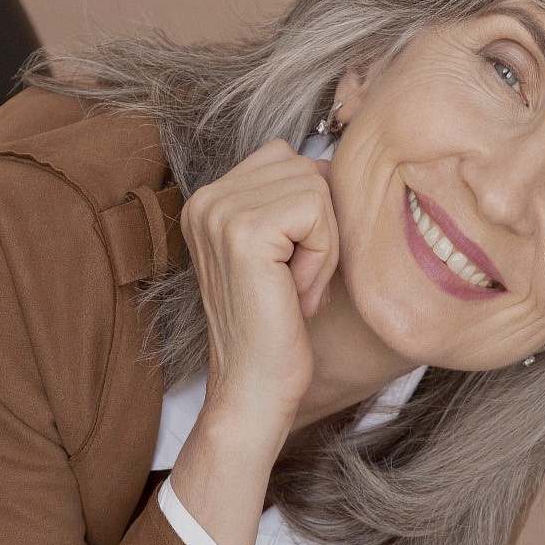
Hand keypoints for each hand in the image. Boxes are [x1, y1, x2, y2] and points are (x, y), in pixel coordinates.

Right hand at [172, 134, 343, 531]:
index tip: (290, 267)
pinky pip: (317, 210)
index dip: (310, 212)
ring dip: (324, 242)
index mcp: (209, 199)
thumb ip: (291, 200)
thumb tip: (339, 156)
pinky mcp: (244, 231)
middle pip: (305, 166)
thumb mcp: (282, 251)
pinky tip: (298, 293)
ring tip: (297, 287)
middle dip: (320, 225)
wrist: (255, 388)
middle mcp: (205, 198)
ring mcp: (219, 212)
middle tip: (297, 281)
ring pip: (316, 186)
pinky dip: (323, 255)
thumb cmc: (278, 326)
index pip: (288, 159)